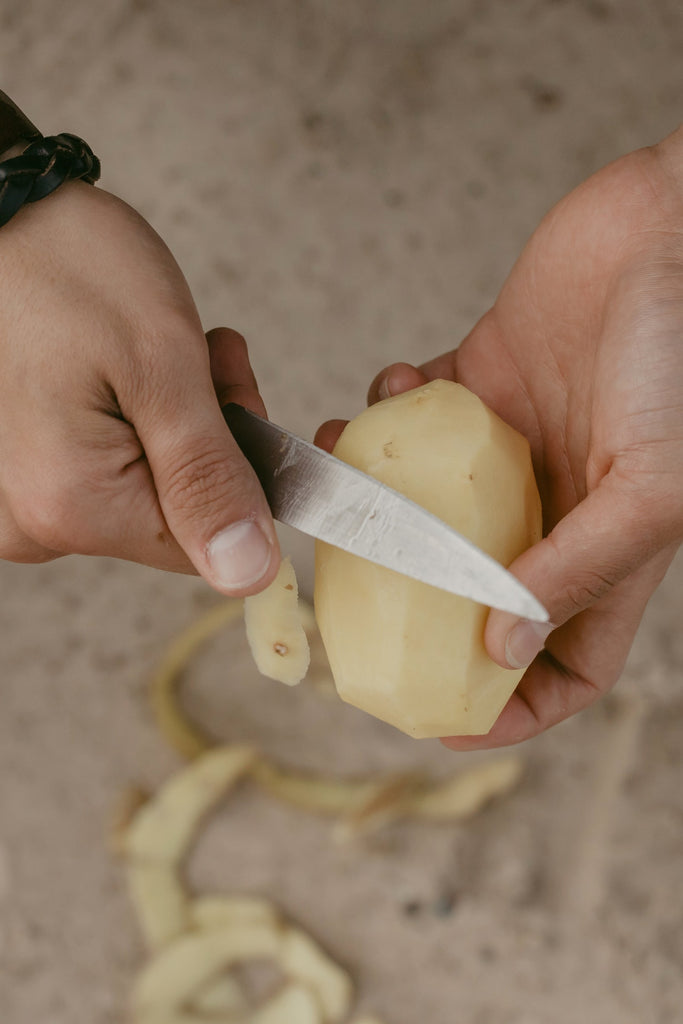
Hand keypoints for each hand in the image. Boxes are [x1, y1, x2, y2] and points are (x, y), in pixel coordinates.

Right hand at [0, 181, 279, 593]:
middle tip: (200, 357)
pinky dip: (133, 421)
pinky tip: (126, 367)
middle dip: (205, 437)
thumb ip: (209, 479)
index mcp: (72, 506)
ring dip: (174, 423)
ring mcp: (18, 500)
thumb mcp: (163, 367)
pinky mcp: (20, 471)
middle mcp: (35, 521)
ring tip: (160, 350)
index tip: (231, 392)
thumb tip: (250, 576)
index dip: (239, 472)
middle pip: (172, 514)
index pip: (205, 542)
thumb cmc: (68, 266)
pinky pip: (102, 469)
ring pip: (143, 487)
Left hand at [318, 127, 682, 746]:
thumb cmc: (674, 348)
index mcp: (613, 546)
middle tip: (350, 616)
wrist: (657, 227)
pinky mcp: (482, 383)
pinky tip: (386, 385)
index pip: (569, 663)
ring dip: (382, 502)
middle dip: (416, 615)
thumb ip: (582, 567)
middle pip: (479, 597)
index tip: (443, 722)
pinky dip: (388, 412)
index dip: (515, 708)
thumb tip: (502, 652)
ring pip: (432, 507)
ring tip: (346, 481)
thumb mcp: (652, 479)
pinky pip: (416, 419)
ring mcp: (514, 448)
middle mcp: (558, 507)